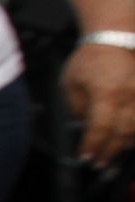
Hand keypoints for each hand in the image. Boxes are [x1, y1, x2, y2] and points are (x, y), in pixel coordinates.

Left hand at [69, 40, 134, 168]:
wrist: (115, 38)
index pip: (100, 129)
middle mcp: (129, 96)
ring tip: (114, 153)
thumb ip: (78, 108)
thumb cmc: (91, 58)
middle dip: (110, 152)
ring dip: (126, 144)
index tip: (85, 158)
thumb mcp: (72, 83)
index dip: (93, 147)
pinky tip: (130, 138)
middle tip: (99, 163)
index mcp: (106, 94)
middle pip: (123, 134)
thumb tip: (83, 127)